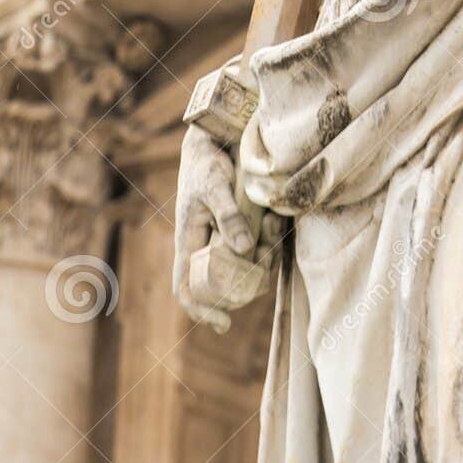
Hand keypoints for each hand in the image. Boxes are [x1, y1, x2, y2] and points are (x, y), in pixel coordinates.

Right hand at [172, 122, 282, 332]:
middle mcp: (207, 244)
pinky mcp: (245, 224)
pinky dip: (272, 236)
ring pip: (248, 263)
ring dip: (265, 254)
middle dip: (248, 282)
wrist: (218, 138)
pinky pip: (261, 242)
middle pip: (224, 282)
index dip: (201, 310)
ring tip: (274, 224)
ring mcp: (227, 235)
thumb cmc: (207, 163)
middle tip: (266, 268)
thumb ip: (228, 216)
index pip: (186, 287)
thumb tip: (242, 249)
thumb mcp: (214, 187)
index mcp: (188, 241)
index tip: (224, 324)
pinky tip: (277, 217)